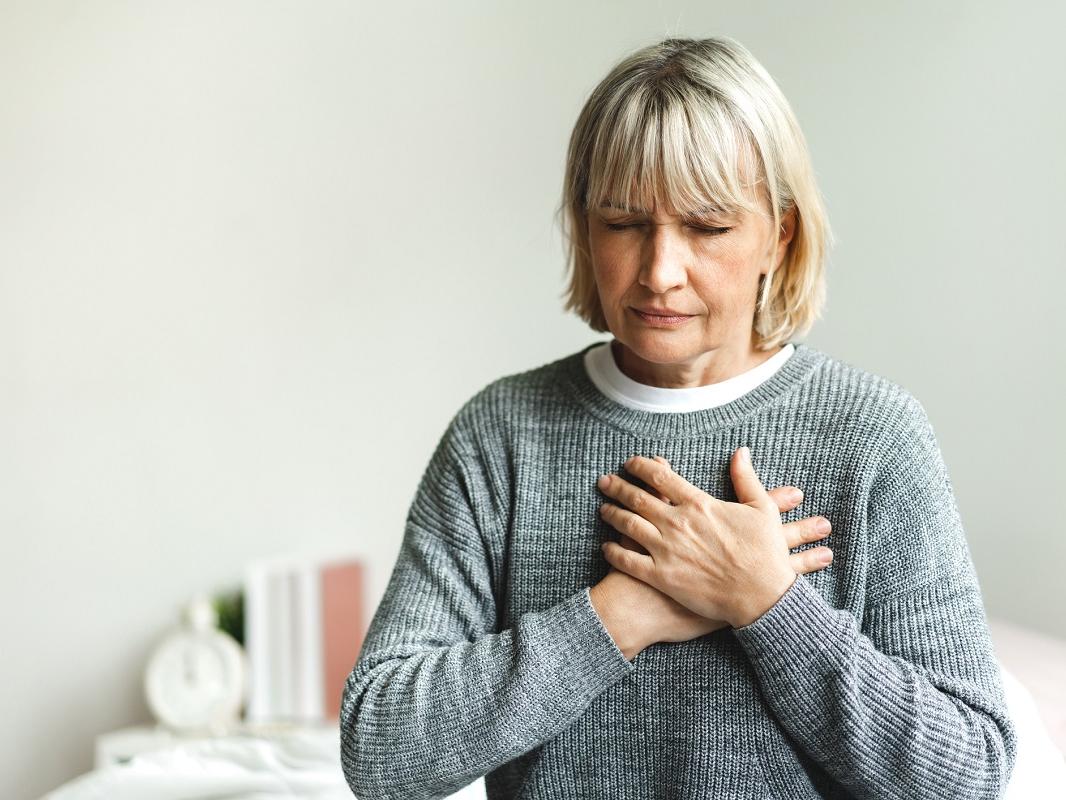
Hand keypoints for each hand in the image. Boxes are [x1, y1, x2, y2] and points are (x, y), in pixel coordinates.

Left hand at [597, 448, 814, 627]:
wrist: (762, 596)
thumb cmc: (765, 553)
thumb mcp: (761, 508)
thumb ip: (745, 477)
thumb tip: (741, 451)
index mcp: (698, 504)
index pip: (660, 477)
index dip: (641, 466)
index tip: (631, 463)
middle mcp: (677, 523)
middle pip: (637, 498)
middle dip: (617, 486)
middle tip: (604, 481)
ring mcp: (667, 550)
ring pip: (628, 525)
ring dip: (612, 514)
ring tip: (603, 509)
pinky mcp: (662, 577)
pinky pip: (628, 561)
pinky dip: (613, 552)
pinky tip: (606, 547)